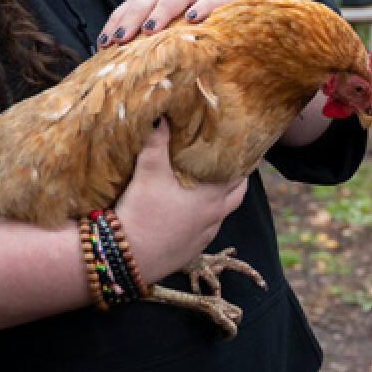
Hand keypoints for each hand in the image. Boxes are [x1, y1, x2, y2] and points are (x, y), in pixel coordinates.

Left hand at [98, 0, 236, 48]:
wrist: (241, 31)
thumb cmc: (200, 42)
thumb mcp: (172, 45)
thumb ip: (153, 52)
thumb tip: (126, 78)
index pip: (133, 4)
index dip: (117, 21)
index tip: (105, 43)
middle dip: (132, 17)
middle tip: (120, 39)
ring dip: (161, 11)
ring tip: (150, 30)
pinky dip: (201, 6)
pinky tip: (192, 19)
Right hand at [112, 118, 248, 278]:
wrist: (127, 258)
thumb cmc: (142, 212)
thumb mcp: (148, 171)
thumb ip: (156, 142)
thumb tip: (161, 114)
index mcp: (213, 195)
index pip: (241, 174)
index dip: (243, 160)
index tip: (243, 148)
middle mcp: (215, 216)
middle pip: (238, 194)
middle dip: (237, 178)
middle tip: (230, 163)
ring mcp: (204, 235)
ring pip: (222, 213)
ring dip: (220, 199)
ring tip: (210, 185)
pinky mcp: (191, 250)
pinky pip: (205, 230)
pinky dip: (203, 218)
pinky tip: (189, 212)